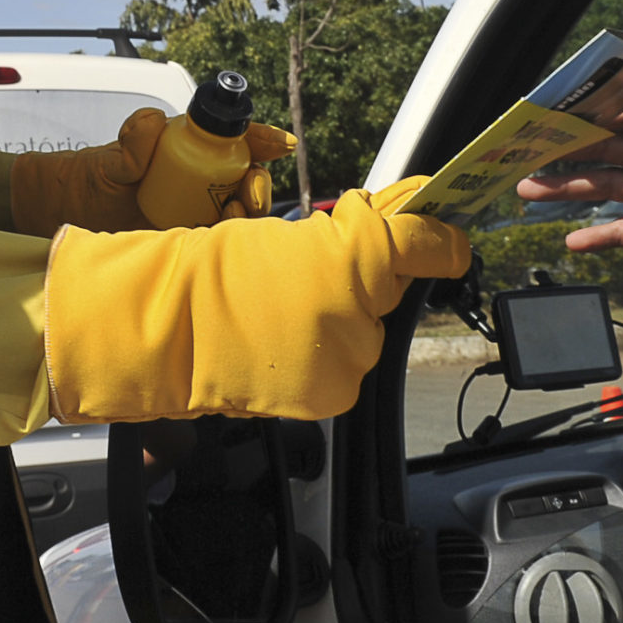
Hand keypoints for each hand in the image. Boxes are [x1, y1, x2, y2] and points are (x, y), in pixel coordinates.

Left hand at [11, 109, 298, 236]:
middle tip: (249, 193)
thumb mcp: (111, 158)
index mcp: (189, 150)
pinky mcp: (188, 243)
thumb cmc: (89, 178)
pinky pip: (218, 244)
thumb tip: (155, 123)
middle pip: (247, 179)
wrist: (63, 216)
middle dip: (260, 184)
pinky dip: (230, 244)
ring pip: (239, 213)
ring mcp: (195, 212)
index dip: (263, 140)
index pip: (235, 140)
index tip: (281, 144)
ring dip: (249, 214)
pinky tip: (225, 244)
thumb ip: (133, 141)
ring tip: (236, 215)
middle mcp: (199, 181)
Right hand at [44, 182, 471, 421]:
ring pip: (365, 333)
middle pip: (388, 293)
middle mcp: (362, 312)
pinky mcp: (334, 395)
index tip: (449, 240)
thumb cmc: (220, 273)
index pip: (426, 247)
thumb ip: (353, 237)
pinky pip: (345, 367)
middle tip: (312, 280)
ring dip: (339, 323)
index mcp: (355, 259)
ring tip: (285, 316)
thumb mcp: (293, 236)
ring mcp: (349, 359)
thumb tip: (400, 227)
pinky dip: (323, 356)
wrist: (174, 331)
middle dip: (362, 285)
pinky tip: (284, 345)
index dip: (441, 241)